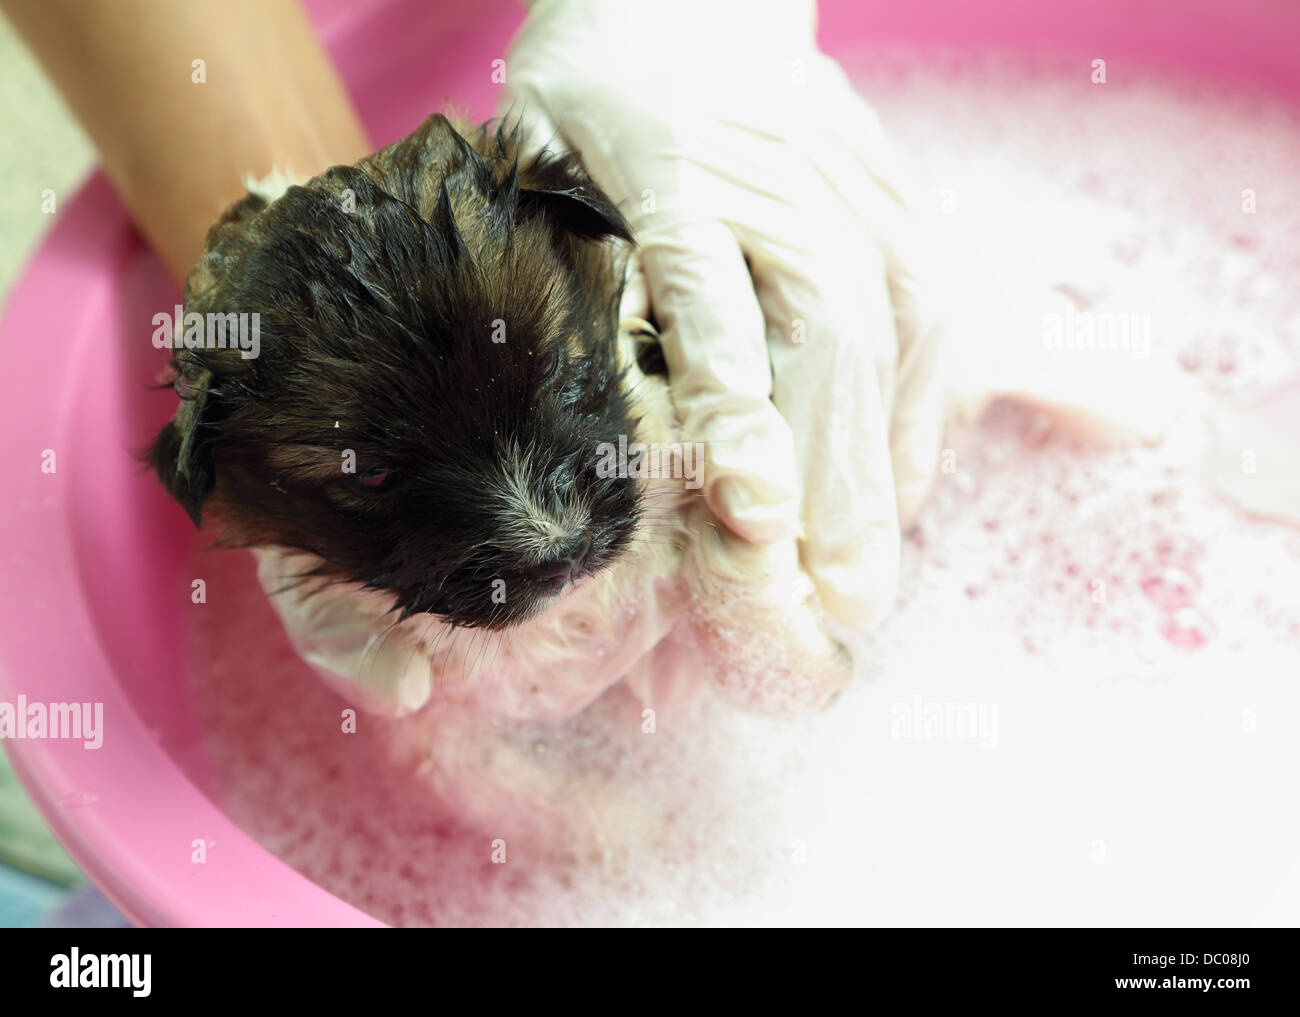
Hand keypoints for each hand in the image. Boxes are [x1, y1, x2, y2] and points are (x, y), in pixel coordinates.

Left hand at [501, 0, 944, 632]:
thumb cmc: (584, 100)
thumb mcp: (534, 164)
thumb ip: (562, 276)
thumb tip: (588, 426)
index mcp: (664, 165)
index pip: (709, 294)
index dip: (736, 403)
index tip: (753, 513)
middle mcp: (771, 175)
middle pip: (824, 333)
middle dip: (833, 477)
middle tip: (832, 602)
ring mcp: (845, 179)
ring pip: (891, 329)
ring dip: (886, 461)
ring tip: (868, 575)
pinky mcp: (893, 190)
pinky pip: (930, 307)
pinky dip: (923, 406)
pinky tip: (904, 486)